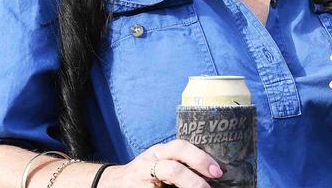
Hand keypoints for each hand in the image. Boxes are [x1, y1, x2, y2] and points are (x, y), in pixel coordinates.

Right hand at [100, 139, 222, 186]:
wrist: (113, 182)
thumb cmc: (145, 173)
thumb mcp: (160, 162)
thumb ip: (180, 163)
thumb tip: (213, 172)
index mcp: (159, 152)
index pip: (180, 148)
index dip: (200, 158)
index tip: (218, 171)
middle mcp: (149, 162)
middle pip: (173, 168)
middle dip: (194, 180)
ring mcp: (143, 179)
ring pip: (167, 178)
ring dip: (187, 186)